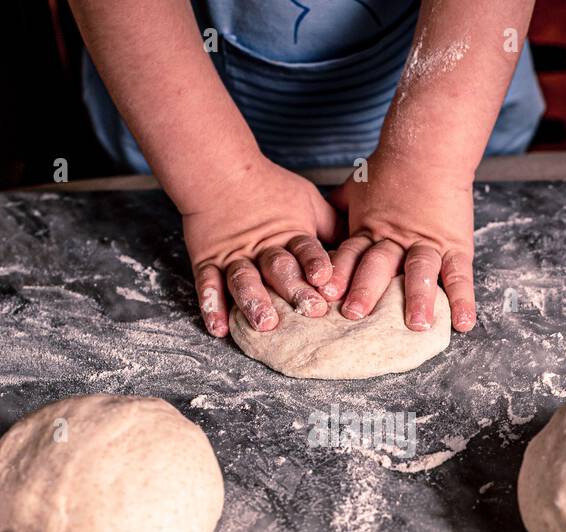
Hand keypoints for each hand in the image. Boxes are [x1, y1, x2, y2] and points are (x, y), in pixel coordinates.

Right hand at [185, 157, 340, 336]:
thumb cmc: (268, 186)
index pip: (305, 249)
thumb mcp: (307, 200)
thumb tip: (357, 244)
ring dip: (254, 302)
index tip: (324, 279)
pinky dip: (211, 306)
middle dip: (294, 290)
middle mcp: (262, 249)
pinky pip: (207, 284)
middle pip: (278, 269)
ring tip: (264, 323)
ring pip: (244, 280)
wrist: (217, 169)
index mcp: (289, 235)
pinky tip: (218, 327)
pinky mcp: (207, 262)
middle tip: (308, 310)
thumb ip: (330, 225)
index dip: (315, 263)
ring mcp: (233, 257)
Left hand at [328, 157, 476, 333]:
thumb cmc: (390, 166)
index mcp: (370, 230)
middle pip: (379, 265)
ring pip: (420, 271)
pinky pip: (460, 274)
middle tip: (355, 314)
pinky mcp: (455, 245)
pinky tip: (463, 322)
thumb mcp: (357, 186)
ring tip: (416, 325)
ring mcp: (428, 243)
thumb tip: (321, 222)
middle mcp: (397, 240)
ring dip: (418, 298)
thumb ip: (339, 207)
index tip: (326, 293)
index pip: (351, 254)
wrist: (428, 146)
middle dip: (367, 289)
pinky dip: (463, 298)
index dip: (339, 273)